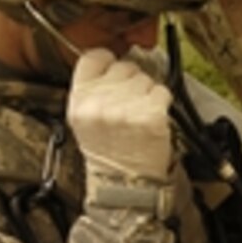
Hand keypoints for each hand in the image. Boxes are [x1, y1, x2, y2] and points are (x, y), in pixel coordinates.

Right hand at [67, 49, 173, 180]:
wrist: (125, 184)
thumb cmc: (108, 154)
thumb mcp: (84, 121)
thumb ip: (92, 90)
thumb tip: (112, 64)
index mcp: (79, 100)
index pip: (94, 57)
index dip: (108, 63)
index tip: (115, 73)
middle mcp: (100, 102)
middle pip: (124, 66)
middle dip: (131, 81)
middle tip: (130, 104)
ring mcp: (126, 108)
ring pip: (145, 78)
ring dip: (147, 93)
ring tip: (140, 115)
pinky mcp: (151, 115)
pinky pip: (162, 92)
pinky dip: (162, 103)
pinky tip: (153, 119)